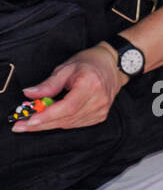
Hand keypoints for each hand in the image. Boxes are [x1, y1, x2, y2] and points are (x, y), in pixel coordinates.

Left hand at [12, 44, 126, 132]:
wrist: (111, 66)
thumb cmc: (89, 63)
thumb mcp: (65, 69)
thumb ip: (48, 84)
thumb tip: (30, 94)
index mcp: (91, 85)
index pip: (68, 107)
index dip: (49, 115)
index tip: (32, 120)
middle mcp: (99, 100)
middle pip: (68, 118)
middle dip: (43, 123)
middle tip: (23, 125)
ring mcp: (102, 110)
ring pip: (71, 124)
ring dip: (51, 123)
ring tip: (35, 120)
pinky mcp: (101, 116)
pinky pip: (77, 124)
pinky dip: (63, 122)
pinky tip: (54, 117)